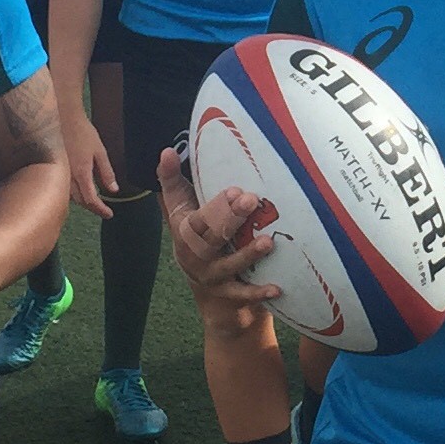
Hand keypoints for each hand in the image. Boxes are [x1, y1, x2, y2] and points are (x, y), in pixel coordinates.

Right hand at [64, 109, 116, 215]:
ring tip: (94, 201)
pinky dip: (73, 194)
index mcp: (81, 173)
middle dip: (93, 207)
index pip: (91, 199)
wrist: (61, 118)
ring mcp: (59, 174)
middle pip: (80, 201)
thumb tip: (113, 190)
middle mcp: (68, 177)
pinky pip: (62, 188)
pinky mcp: (54, 169)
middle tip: (104, 210)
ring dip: (82, 202)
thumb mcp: (99, 151)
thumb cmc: (82, 132)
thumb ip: (106, 172)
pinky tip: (79, 190)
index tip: (109, 214)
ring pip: (70, 197)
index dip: (101, 209)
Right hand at [155, 149, 284, 307]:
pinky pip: (243, 294)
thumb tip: (167, 150)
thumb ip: (172, 178)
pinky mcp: (228, 292)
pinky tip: (278, 289)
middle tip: (251, 200)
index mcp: (185, 231)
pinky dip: (259, 293)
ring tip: (268, 242)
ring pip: (229, 266)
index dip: (215, 206)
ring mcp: (212, 275)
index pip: (198, 218)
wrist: (201, 279)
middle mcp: (196, 255)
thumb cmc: (193, 230)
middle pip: (212, 238)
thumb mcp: (179, 205)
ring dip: (248, 254)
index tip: (234, 190)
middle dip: (231, 220)